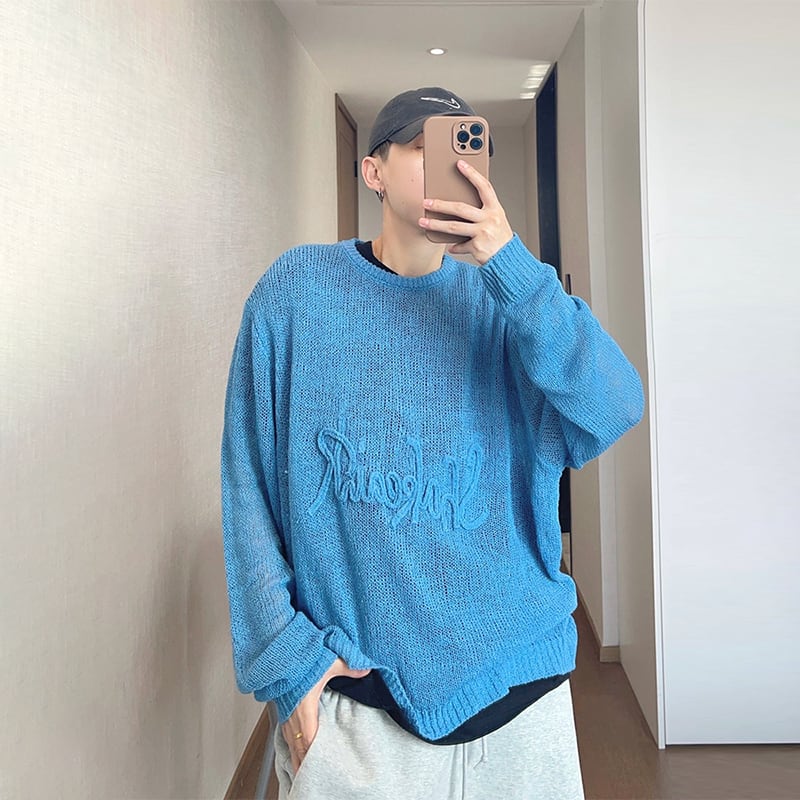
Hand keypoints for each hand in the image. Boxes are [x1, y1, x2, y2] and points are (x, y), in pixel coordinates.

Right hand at [280, 657, 370, 774]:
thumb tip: (366, 670)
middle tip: (311, 780)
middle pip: (298, 748)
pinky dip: (291, 745)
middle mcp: (292, 716)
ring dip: (297, 757)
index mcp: (304, 709)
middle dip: (304, 764)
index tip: (318, 771)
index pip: (308, 742)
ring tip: (302, 772)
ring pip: (290, 743)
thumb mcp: (328, 662)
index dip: (312, 758)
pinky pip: (286, 734)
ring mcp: (285, 714)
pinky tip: (295, 748)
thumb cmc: (299, 658)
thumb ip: (348, 668)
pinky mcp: (282, 710)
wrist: (280, 652)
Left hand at [419, 159, 512, 264]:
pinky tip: (450, 246)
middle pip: (460, 208)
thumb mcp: (495, 220)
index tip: (459, 164)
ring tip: (423, 222)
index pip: (484, 187)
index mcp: (495, 209)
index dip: (472, 174)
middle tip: (426, 202)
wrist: (508, 258)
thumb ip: (480, 211)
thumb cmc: (500, 237)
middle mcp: (490, 219)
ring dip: (436, 224)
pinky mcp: (477, 247)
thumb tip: (456, 207)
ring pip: (454, 227)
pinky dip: (454, 247)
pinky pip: (460, 245)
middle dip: (441, 204)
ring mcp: (484, 233)